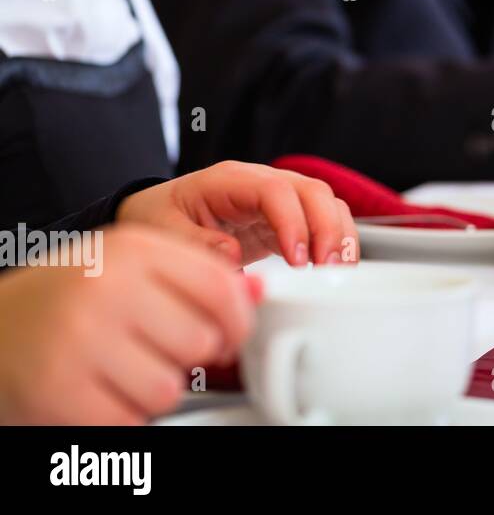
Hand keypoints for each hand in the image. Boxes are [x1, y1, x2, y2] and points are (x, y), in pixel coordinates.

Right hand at [0, 225, 257, 424]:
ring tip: (127, 370)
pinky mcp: (59, 392)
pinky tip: (103, 391)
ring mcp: (79, 341)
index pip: (220, 287)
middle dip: (192, 356)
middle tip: (163, 351)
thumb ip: (196, 275)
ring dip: (157, 388)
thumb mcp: (131, 265)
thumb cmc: (69, 296)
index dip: (237, 319)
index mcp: (132, 250)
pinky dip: (124, 413)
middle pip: (201, 341)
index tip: (230, 332)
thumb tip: (257, 293)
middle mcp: (106, 289)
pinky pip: (131, 419)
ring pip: (170, 387)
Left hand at [116, 161, 358, 267]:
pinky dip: (335, 241)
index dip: (294, 223)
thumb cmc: (158, 218)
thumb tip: (231, 255)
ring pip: (325, 202)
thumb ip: (195, 243)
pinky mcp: (286, 219)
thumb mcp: (162, 231)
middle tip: (328, 268)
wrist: (156, 214)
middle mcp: (260, 182)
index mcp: (229, 181)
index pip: (275, 191)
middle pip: (312, 191)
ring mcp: (277, 198)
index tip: (297, 260)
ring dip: (339, 235)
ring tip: (337, 271)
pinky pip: (323, 220)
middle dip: (328, 229)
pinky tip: (333, 267)